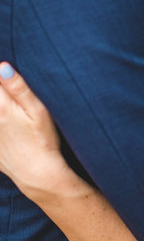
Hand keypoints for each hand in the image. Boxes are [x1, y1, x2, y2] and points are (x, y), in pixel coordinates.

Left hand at [0, 63, 66, 196]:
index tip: (5, 75)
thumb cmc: (43, 140)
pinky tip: (11, 132)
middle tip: (10, 99)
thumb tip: (3, 66)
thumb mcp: (38, 110)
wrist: (39, 174)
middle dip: (1, 95)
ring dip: (2, 110)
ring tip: (12, 113)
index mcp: (3, 107)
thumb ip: (19, 88)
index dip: (0, 78)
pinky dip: (2, 129)